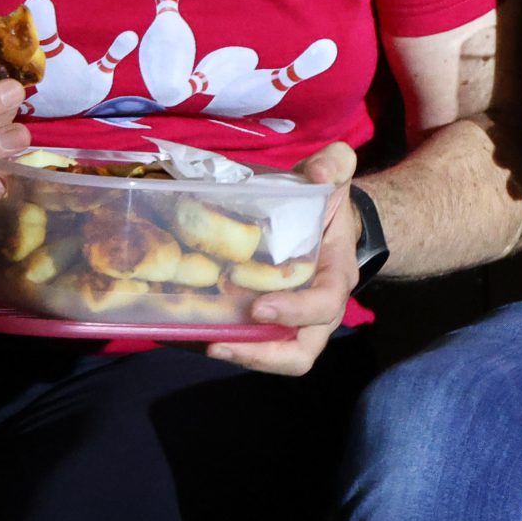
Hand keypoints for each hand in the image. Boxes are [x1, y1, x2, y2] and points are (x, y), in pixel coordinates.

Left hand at [209, 142, 359, 376]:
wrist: (328, 219)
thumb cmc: (327, 201)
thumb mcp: (336, 173)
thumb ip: (335, 163)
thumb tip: (319, 172)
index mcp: (336, 275)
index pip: (325, 304)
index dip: (295, 312)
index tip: (258, 308)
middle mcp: (318, 309)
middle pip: (301, 353)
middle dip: (261, 356)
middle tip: (219, 344)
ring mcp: (293, 320)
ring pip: (275, 357)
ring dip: (237, 355)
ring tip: (198, 343)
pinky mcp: (269, 321)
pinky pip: (251, 344)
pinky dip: (222, 342)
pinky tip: (186, 333)